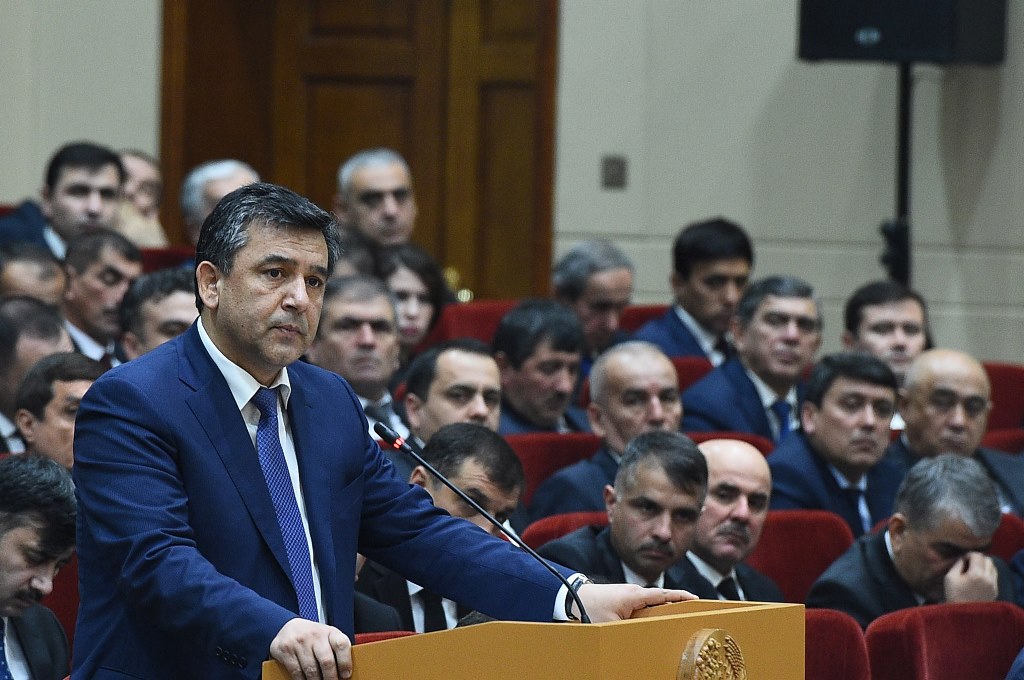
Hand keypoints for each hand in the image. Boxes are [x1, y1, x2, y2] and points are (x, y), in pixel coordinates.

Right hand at [270, 618, 351, 679]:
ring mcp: (299, 642)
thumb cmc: (313, 636)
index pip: (341, 645)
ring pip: (311, 670)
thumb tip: (344, 672)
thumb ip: (336, 651)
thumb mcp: (327, 638)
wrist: (289, 627)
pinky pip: (297, 672)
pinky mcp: (286, 650)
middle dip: (331, 678)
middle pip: (327, 661)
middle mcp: (315, 635)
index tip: (345, 675)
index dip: (345, 662)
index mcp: (330, 632)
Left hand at [574, 583, 696, 622]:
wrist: (568, 597)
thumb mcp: (611, 626)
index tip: (697, 600)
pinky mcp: (620, 600)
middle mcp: (633, 592)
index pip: (664, 595)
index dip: (681, 597)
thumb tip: (640, 644)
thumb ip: (629, 632)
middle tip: (692, 615)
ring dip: (659, 612)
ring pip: (649, 605)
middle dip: (674, 607)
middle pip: (660, 600)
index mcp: (635, 595)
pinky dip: (647, 613)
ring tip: (673, 623)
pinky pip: (639, 606)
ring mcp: (627, 595)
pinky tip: (650, 624)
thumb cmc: (589, 609)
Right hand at [944, 552, 998, 602]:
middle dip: (978, 559)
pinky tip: (978, 580)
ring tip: (973, 572)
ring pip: (993, 568)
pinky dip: (987, 574)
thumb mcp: (950, 577)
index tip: (962, 560)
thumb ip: (957, 564)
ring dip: (984, 566)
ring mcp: (993, 586)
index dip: (968, 555)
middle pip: (988, 560)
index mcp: (976, 574)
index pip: (977, 555)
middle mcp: (988, 579)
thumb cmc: (954, 596)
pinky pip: (994, 577)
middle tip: (968, 565)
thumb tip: (963, 558)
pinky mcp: (995, 591)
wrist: (964, 615)